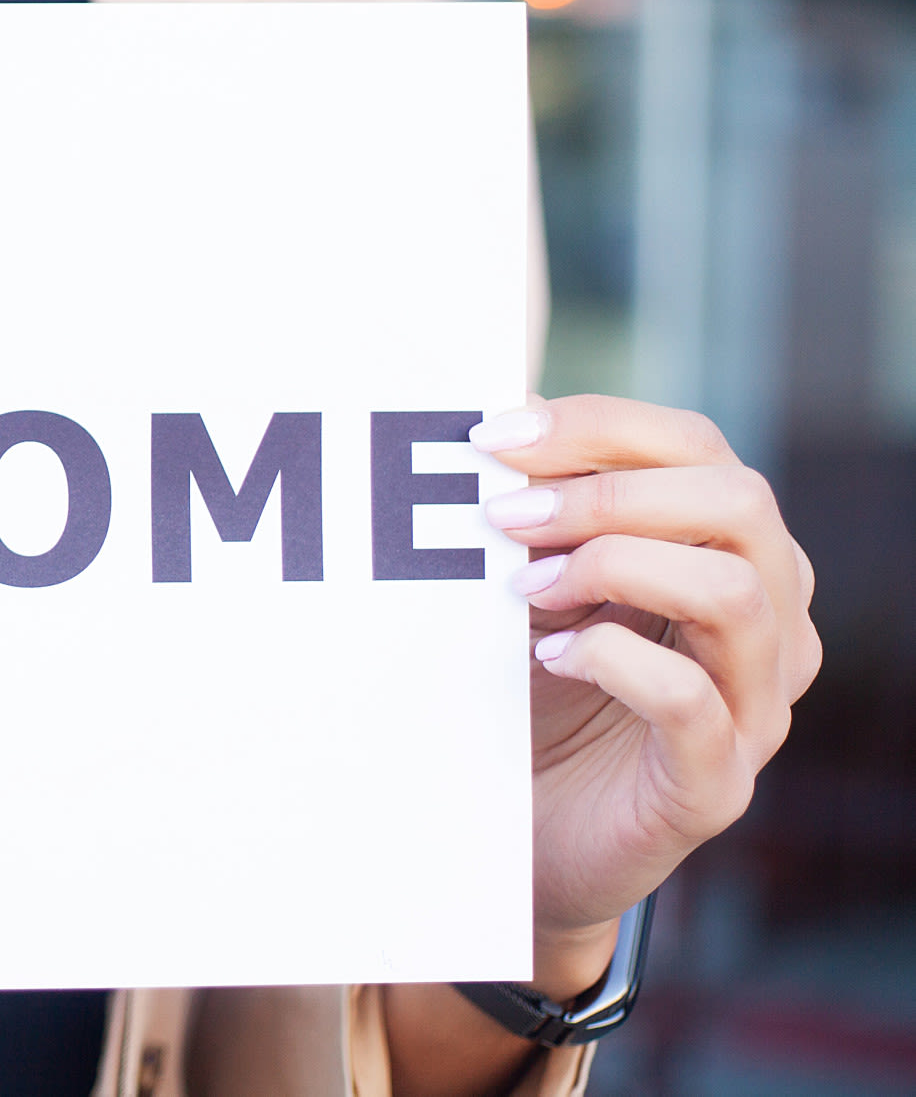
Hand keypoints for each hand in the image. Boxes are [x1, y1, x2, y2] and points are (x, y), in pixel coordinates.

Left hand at [473, 395, 820, 991]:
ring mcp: (753, 706)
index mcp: (728, 554)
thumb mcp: (535, 589)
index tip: (496, 435)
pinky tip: (550, 655)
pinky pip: (695, 702)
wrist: (530, 839)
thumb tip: (501, 422)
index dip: (600, 427)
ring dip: (617, 564)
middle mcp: (766, 623)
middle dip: (609, 491)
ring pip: (736, 592)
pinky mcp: (716, 783)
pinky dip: (616, 660)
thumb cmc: (538, 698)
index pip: (700, 450)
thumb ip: (540, 515)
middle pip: (738, 503)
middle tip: (506, 513)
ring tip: (526, 584)